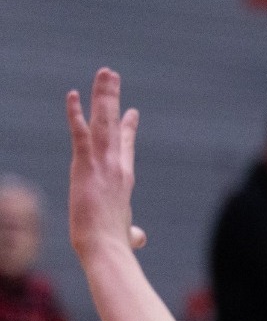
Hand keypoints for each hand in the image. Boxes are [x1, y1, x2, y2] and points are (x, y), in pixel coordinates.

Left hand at [66, 69, 147, 259]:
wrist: (106, 247)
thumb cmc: (114, 244)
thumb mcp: (125, 235)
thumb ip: (132, 232)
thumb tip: (137, 238)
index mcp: (124, 178)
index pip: (126, 145)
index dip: (129, 127)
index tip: (132, 111)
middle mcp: (117, 165)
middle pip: (116, 124)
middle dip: (114, 97)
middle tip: (111, 75)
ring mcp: (103, 163)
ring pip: (104, 122)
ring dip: (104, 95)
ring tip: (105, 72)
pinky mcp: (86, 166)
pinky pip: (80, 133)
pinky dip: (76, 114)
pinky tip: (73, 95)